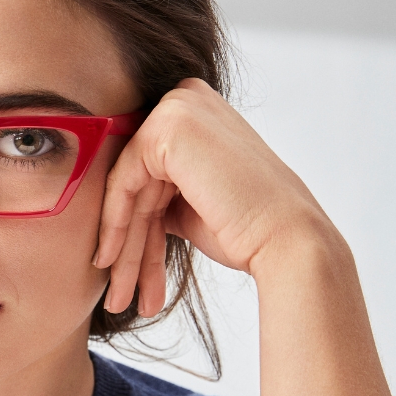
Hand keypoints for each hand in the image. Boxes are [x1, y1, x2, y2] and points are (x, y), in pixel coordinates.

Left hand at [94, 78, 334, 314]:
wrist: (285, 239)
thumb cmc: (247, 228)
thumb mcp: (189, 205)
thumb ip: (157, 196)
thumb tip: (122, 210)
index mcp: (196, 113)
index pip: (147, 174)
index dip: (132, 227)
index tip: (119, 268)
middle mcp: (186, 100)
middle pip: (137, 184)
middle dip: (127, 245)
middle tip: (118, 293)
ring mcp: (178, 108)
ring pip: (127, 189)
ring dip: (122, 249)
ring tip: (118, 296)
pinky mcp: (167, 127)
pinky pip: (122, 182)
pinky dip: (115, 224)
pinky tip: (110, 261)